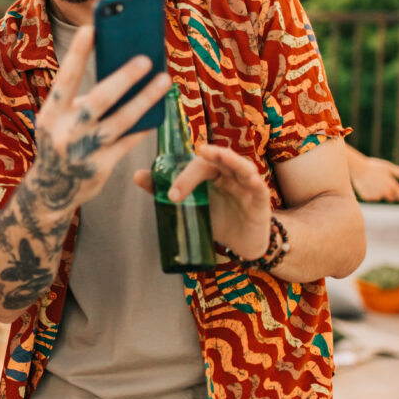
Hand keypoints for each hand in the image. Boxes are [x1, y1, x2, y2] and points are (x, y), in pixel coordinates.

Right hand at [27, 25, 170, 211]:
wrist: (50, 191)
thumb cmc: (60, 141)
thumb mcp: (58, 120)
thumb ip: (79, 100)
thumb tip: (117, 69)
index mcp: (50, 115)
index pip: (65, 79)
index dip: (77, 54)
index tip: (92, 28)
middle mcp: (65, 133)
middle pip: (98, 100)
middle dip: (123, 78)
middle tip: (146, 59)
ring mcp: (83, 152)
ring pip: (121, 121)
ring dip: (145, 99)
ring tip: (164, 80)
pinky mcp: (100, 169)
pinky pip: (128, 142)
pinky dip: (143, 125)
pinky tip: (158, 110)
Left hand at [136, 143, 270, 259]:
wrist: (242, 244)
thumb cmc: (216, 218)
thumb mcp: (192, 206)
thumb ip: (166, 190)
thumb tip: (137, 175)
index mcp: (211, 173)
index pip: (198, 165)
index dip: (184, 176)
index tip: (170, 196)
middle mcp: (229, 174)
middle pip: (218, 161)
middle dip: (204, 161)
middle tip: (190, 169)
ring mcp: (246, 185)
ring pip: (241, 166)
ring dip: (231, 159)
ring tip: (217, 155)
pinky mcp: (261, 200)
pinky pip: (260, 187)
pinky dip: (255, 182)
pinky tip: (250, 181)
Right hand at [349, 155, 398, 202]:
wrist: (357, 168)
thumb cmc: (374, 166)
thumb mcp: (389, 168)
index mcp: (392, 186)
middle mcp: (384, 193)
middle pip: (392, 198)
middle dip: (390, 193)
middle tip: (384, 184)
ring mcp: (375, 196)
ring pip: (381, 197)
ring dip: (380, 193)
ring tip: (374, 182)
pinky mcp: (367, 197)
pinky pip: (372, 197)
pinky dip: (371, 193)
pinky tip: (367, 185)